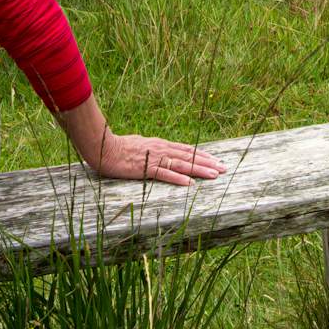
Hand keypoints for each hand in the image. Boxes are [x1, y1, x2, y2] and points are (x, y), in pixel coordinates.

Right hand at [90, 132, 226, 186]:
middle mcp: (161, 149)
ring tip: (214, 175)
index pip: (186, 150)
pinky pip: (165, 174)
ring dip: (199, 170)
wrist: (104, 147)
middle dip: (207, 162)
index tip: (216, 160)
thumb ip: (152, 148)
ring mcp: (154, 158)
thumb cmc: (119, 148)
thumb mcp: (141, 145)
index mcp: (160, 144)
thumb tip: (161, 152)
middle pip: (188, 156)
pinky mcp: (146, 168)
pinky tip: (190, 184)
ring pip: (182, 165)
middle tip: (223, 168)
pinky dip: (178, 179)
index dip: (202, 155)